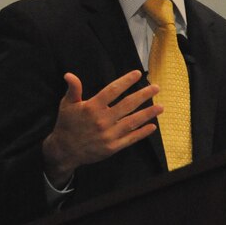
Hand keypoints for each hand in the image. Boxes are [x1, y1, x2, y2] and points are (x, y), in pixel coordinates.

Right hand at [42, 70, 161, 186]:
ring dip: (148, 114)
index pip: (113, 91)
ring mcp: (109, 135)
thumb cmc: (67, 124)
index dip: (126, 81)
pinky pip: (130, 139)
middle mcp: (102, 120)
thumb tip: (69, 75)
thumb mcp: (67, 104)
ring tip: (161, 107)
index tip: (137, 74)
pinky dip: (142, 133)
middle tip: (156, 88)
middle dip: (143, 95)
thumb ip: (73, 89)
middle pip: (127, 105)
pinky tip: (152, 126)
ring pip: (132, 122)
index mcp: (92, 107)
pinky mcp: (112, 147)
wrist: (65, 150)